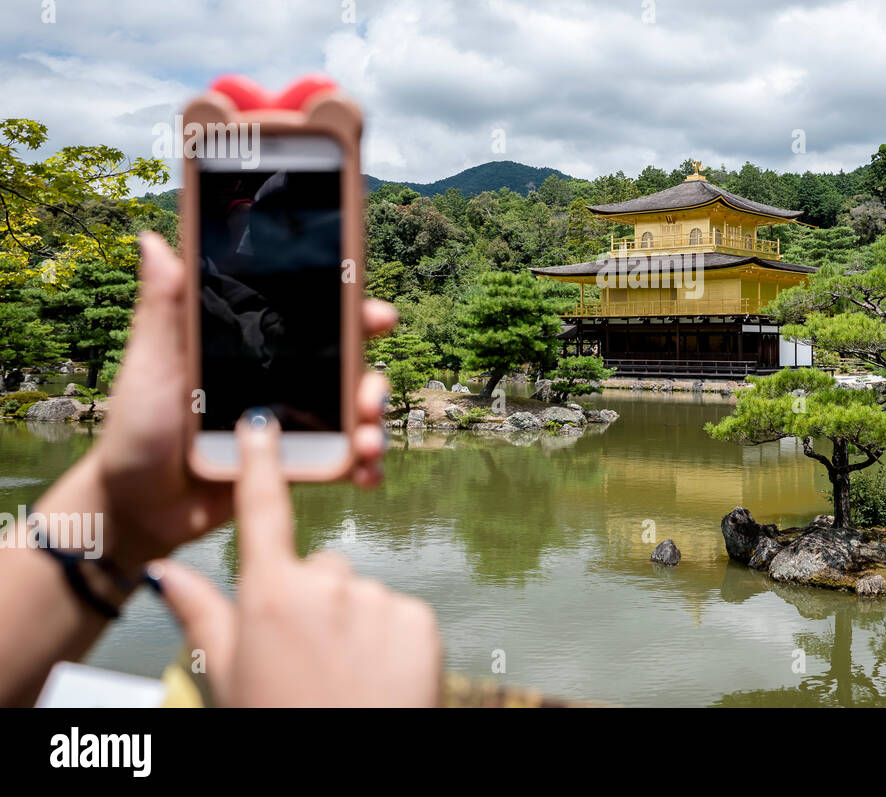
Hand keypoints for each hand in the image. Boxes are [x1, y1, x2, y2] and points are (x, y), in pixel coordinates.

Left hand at [41, 232, 397, 571]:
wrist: (136, 508)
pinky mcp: (294, 466)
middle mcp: (281, 383)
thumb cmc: (135, 430)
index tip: (376, 314)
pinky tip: (365, 472)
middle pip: (346, 369)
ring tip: (367, 442)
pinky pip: (340, 462)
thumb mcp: (151, 364)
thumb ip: (163, 308)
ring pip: (352, 416)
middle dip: (372, 378)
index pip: (313, 323)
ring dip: (373, 425)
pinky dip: (362, 466)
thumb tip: (154, 240)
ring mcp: (291, 426)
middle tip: (371, 393)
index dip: (352, 313)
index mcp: (252, 350)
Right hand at [154, 414, 440, 706]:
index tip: (262, 424)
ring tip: (346, 677)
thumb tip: (163, 573)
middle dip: (313, 602)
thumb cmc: (282, 723)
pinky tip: (379, 678)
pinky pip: (399, 613)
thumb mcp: (229, 677)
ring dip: (354, 625)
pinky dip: (391, 639)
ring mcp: (377, 599)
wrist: (354, 774)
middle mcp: (325, 585)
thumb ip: (202, 616)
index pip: (262, 514)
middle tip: (307, 659)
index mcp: (269, 596)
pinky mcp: (419, 617)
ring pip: (361, 595)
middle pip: (320, 569)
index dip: (260, 465)